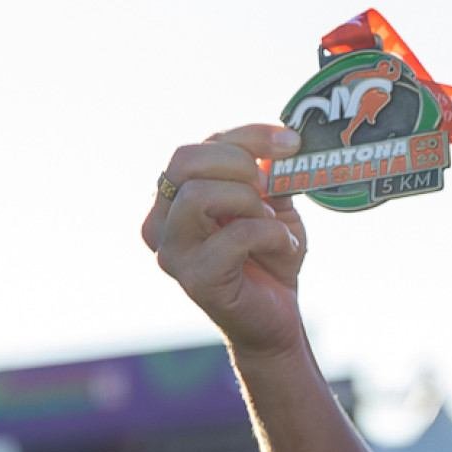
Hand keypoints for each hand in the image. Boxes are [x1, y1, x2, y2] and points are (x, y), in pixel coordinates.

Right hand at [143, 125, 310, 358]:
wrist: (277, 315)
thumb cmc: (269, 255)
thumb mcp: (272, 202)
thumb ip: (268, 171)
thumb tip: (280, 141)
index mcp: (173, 197)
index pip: (197, 148)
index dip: (247, 136)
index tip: (290, 141)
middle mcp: (161, 222)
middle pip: (184, 162)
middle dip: (239, 162)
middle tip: (271, 185)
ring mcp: (172, 252)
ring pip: (199, 194)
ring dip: (250, 203)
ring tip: (272, 222)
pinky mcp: (195, 279)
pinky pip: (234, 236)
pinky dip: (271, 235)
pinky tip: (284, 248)